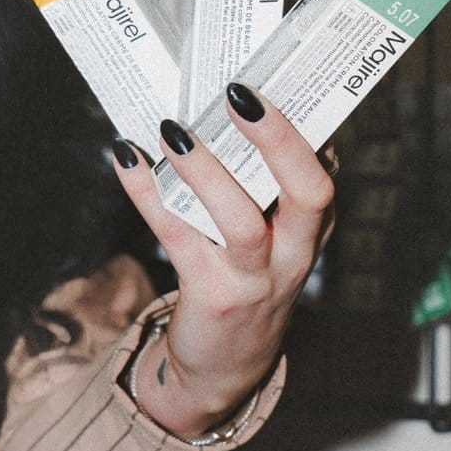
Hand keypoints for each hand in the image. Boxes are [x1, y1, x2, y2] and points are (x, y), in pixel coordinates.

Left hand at [110, 83, 336, 434]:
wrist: (224, 368)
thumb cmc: (245, 281)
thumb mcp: (271, 237)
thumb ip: (261, 186)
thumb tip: (226, 109)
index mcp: (312, 229)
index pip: (323, 174)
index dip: (305, 129)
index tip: (277, 82)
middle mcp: (294, 253)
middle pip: (306, 194)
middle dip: (278, 140)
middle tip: (240, 94)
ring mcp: (254, 279)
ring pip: (239, 221)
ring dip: (205, 171)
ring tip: (172, 129)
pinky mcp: (211, 296)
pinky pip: (178, 237)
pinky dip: (148, 193)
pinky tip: (126, 159)